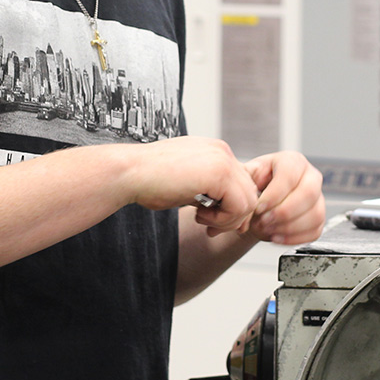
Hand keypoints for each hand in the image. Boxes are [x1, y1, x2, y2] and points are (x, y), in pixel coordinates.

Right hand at [125, 136, 259, 233]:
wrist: (129, 172)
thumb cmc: (149, 180)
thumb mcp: (188, 185)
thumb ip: (211, 194)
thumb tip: (233, 216)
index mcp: (215, 152)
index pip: (242, 183)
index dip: (232, 208)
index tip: (213, 223)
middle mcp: (222, 151)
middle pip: (250, 192)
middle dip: (233, 217)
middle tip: (210, 228)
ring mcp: (223, 160)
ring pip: (249, 201)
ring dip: (227, 220)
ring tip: (202, 221)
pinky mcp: (219, 173)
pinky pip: (239, 206)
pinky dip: (223, 219)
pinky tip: (200, 216)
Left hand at [235, 151, 325, 244]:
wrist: (259, 202)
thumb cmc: (253, 186)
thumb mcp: (245, 178)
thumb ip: (243, 184)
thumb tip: (247, 198)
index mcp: (292, 161)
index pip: (290, 175)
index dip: (274, 195)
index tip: (258, 208)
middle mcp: (310, 176)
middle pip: (309, 194)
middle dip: (284, 212)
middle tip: (264, 221)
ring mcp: (318, 197)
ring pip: (315, 215)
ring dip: (288, 228)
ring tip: (267, 230)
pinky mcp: (319, 217)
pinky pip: (315, 231)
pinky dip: (294, 238)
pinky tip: (276, 237)